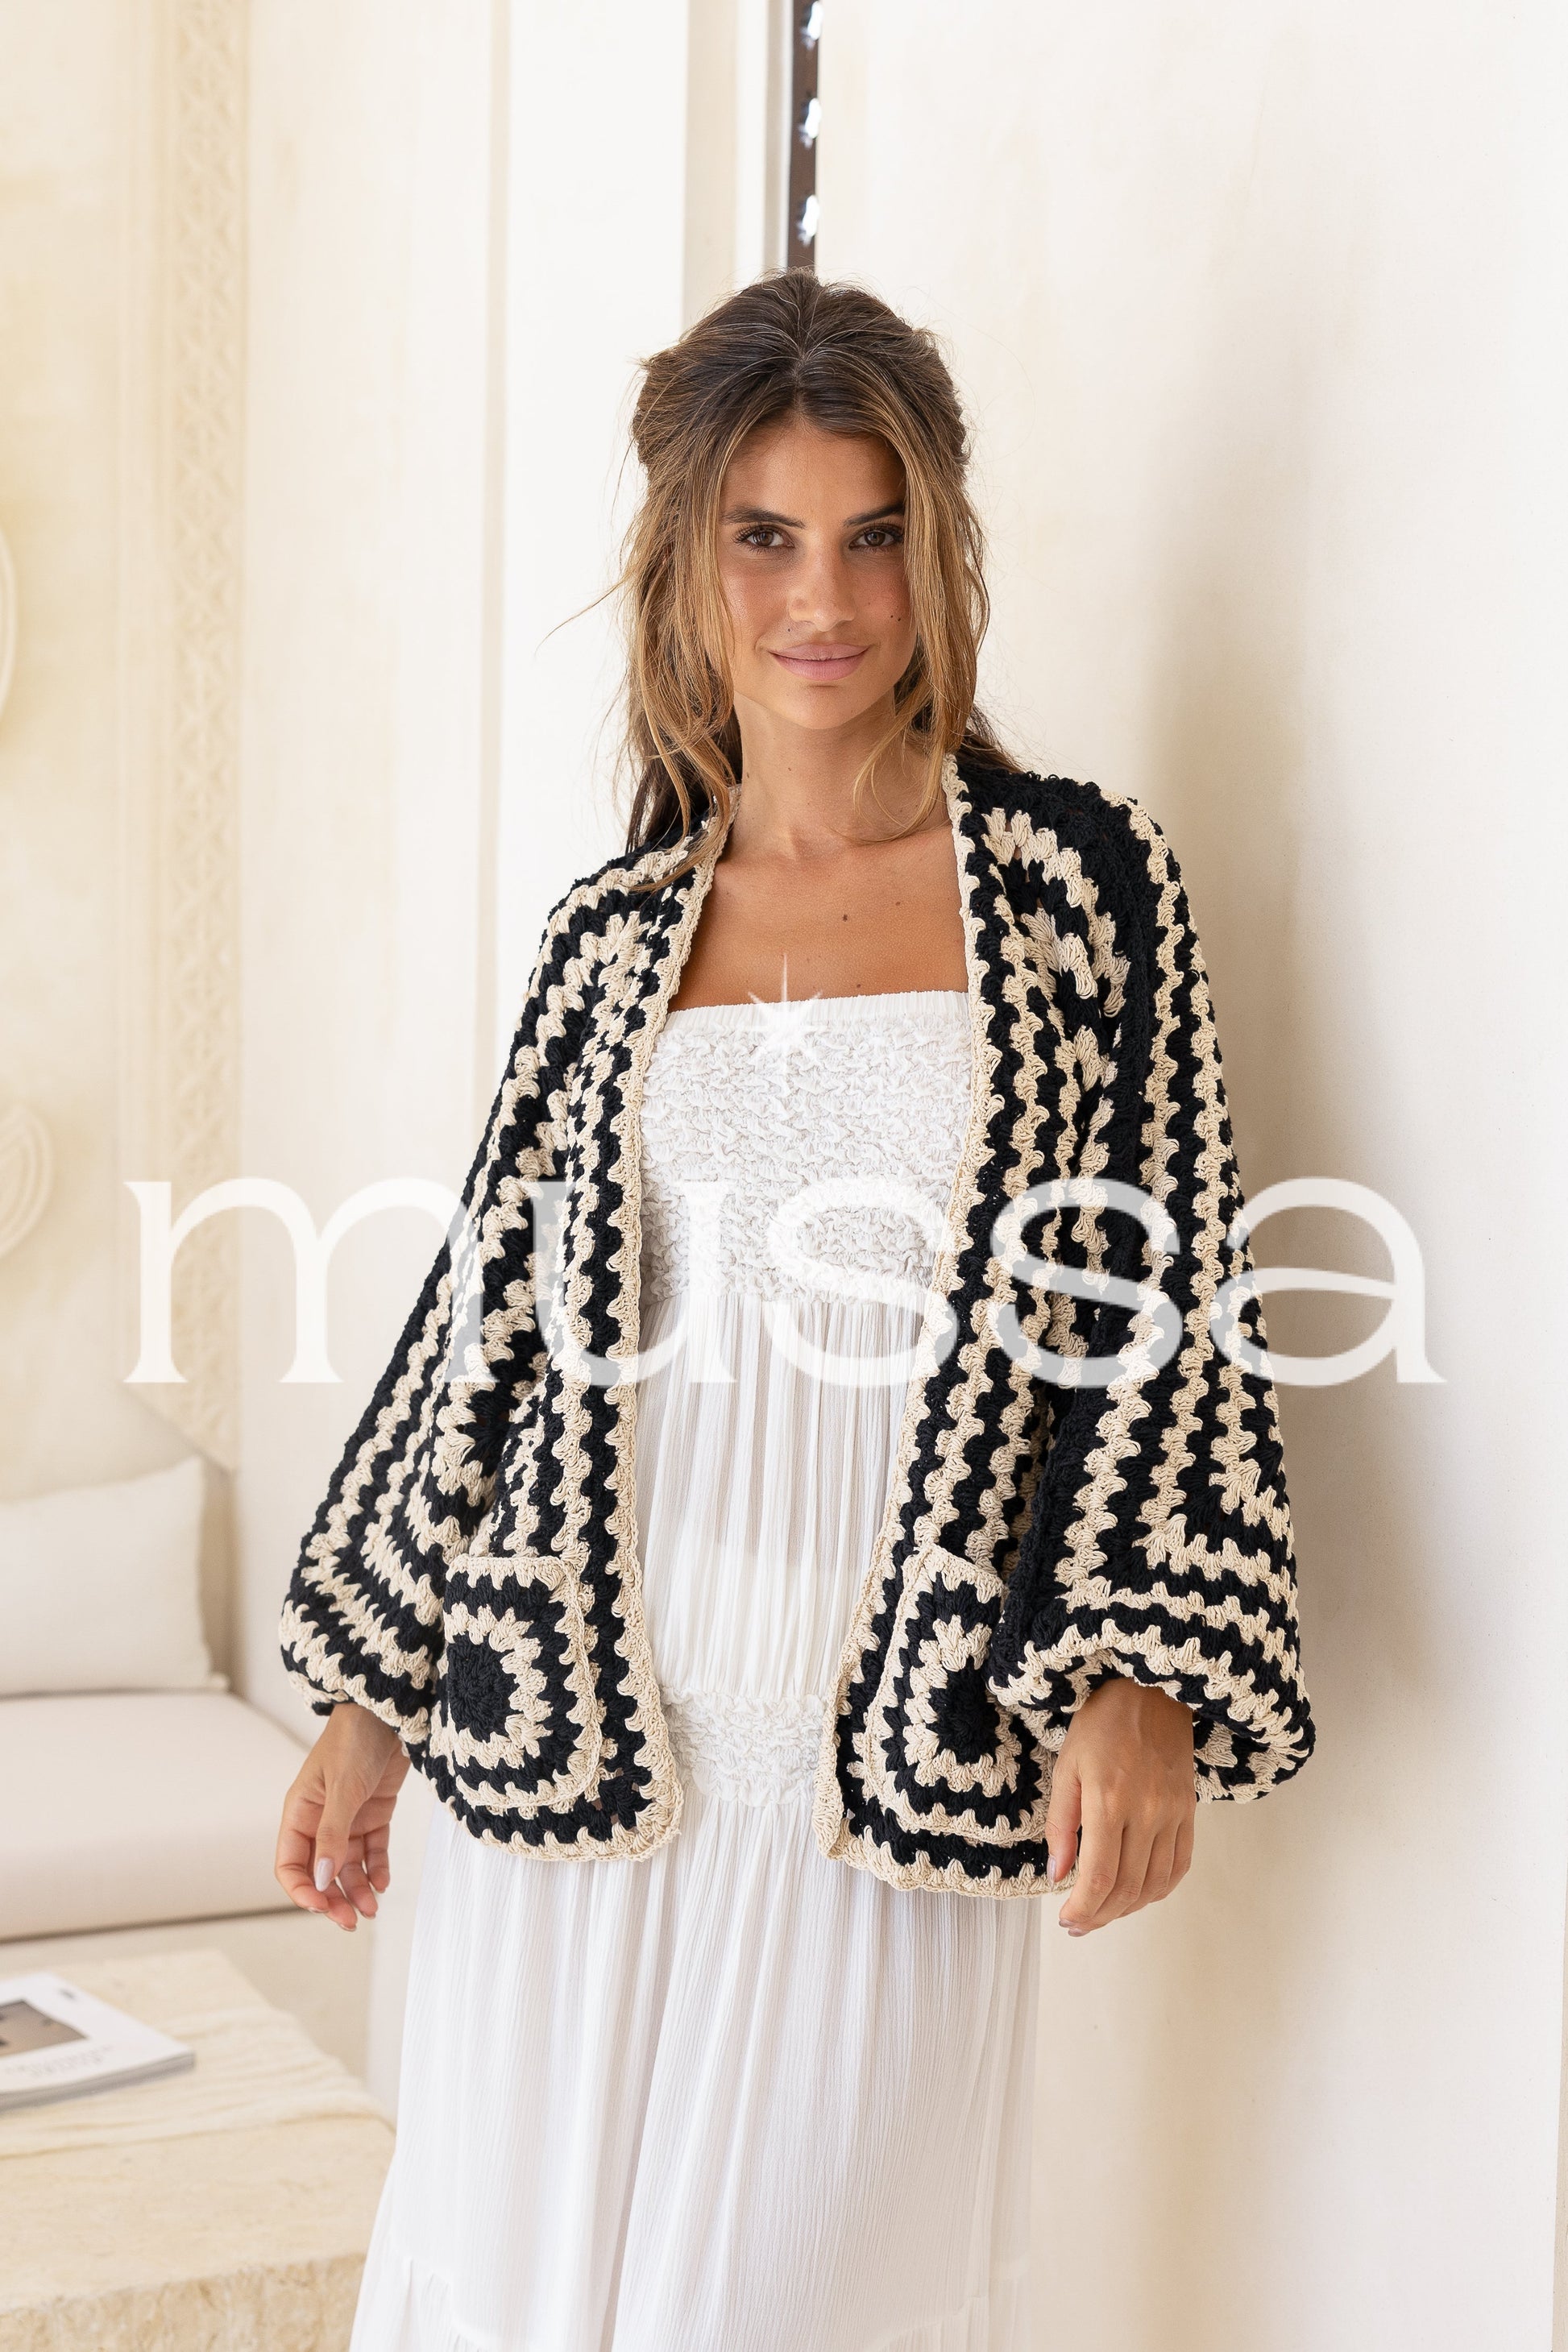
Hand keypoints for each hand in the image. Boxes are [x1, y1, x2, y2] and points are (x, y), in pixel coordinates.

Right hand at [275, 1702, 408, 1931]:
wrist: (389, 1711)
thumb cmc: (355, 1739)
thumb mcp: (342, 1787)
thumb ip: (333, 1834)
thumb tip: (323, 1880)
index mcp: (300, 1812)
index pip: (290, 1864)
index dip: (302, 1890)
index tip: (321, 1907)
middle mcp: (321, 1820)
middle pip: (321, 1872)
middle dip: (334, 1898)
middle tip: (351, 1921)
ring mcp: (348, 1818)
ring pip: (348, 1866)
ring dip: (358, 1888)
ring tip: (372, 1908)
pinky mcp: (374, 1813)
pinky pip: (372, 1850)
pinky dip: (378, 1868)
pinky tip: (384, 1882)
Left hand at [1045, 1676, 1195, 1935]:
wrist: (1152, 1691)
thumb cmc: (1102, 1723)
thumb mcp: (1067, 1767)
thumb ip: (1061, 1824)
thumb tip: (1058, 1875)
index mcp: (1108, 1800)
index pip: (1099, 1877)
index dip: (1083, 1909)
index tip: (1067, 1920)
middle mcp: (1146, 1812)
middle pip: (1127, 1889)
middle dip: (1100, 1916)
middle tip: (1079, 1923)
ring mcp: (1173, 1814)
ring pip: (1154, 1885)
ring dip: (1128, 1909)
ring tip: (1103, 1912)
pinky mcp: (1189, 1812)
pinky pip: (1180, 1866)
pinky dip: (1159, 1890)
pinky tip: (1138, 1894)